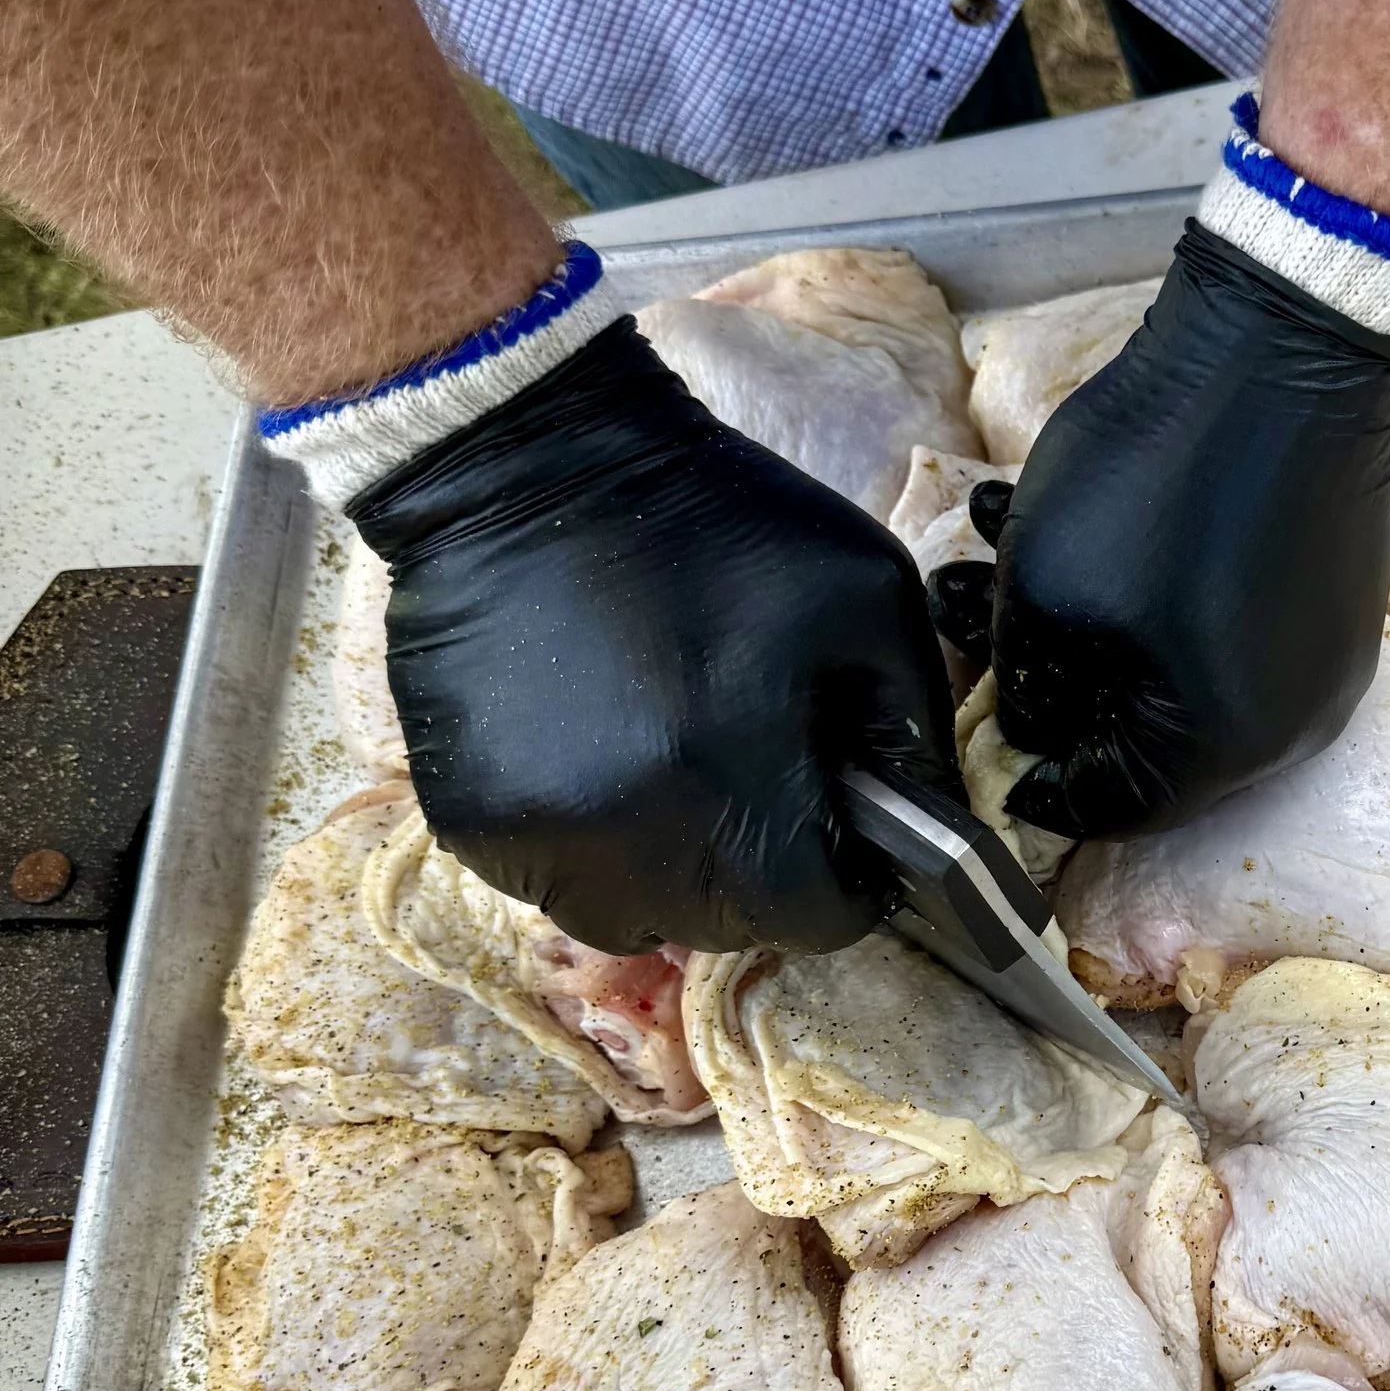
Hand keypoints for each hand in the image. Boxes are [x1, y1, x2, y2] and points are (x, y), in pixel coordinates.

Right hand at [352, 320, 961, 953]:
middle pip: (724, 925)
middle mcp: (627, 846)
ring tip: (665, 757)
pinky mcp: (468, 819)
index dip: (846, 875)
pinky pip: (550, 874)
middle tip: (749, 769)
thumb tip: (921, 831)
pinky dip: (585, 833)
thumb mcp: (868, 600)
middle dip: (758, 868)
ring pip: (629, 914)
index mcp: (734, 796)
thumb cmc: (717, 528)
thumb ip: (912, 729)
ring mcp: (536, 841)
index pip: (819, 919)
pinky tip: (592, 742)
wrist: (530, 465)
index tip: (836, 817)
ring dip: (665, 862)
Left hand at [986, 219, 1389, 837]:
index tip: (982, 731)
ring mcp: (1324, 660)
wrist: (1286, 344)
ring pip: (1181, 674)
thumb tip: (1035, 724)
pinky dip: (1154, 592)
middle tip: (969, 608)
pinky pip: (1229, 627)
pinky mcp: (1332, 598)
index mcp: (1228, 749)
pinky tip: (1088, 520)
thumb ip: (1027, 681)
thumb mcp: (1044, 588)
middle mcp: (1295, 726)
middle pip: (1146, 739)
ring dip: (1087, 617)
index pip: (1112, 806)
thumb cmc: (1159, 476)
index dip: (1031, 775)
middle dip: (1047, 671)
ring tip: (998, 540)